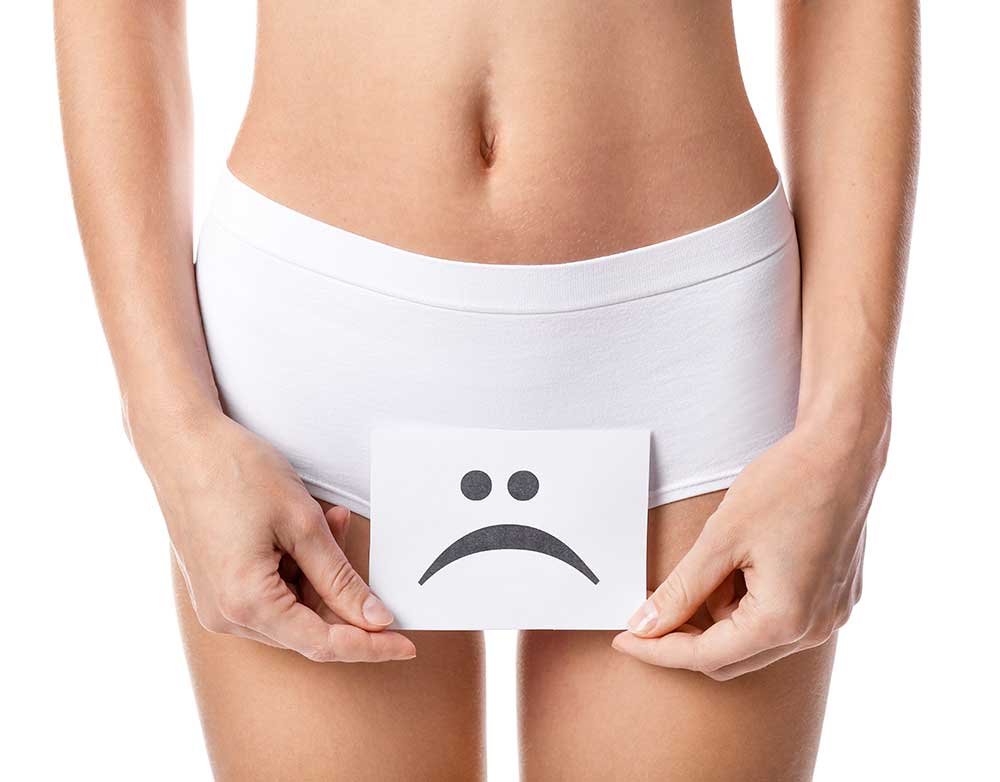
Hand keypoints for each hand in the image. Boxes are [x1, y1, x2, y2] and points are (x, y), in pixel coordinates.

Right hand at [138, 410, 415, 662]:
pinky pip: (269, 594)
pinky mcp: (216, 587)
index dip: (371, 646)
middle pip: (307, 629)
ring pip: (291, 610)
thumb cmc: (233, 472)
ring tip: (333, 522)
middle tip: (377, 574)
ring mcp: (217, 603)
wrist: (179, 442)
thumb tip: (374, 619)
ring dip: (320, 576)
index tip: (406, 645)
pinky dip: (296, 569)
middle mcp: (226, 615)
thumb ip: (340, 579)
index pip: (323, 643)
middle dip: (345, 600)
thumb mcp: (302, 523)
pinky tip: (305, 531)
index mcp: (247, 604)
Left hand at [612, 413, 887, 679]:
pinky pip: (780, 618)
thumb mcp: (719, 538)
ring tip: (719, 558)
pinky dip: (749, 601)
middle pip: (731, 657)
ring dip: (721, 613)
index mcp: (783, 621)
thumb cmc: (786, 485)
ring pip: (754, 638)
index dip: (658, 650)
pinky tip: (745, 560)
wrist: (844, 450)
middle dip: (687, 635)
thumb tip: (644, 626)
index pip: (704, 656)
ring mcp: (830, 616)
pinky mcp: (836, 599)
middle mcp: (813, 630)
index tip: (624, 639)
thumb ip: (680, 590)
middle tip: (650, 609)